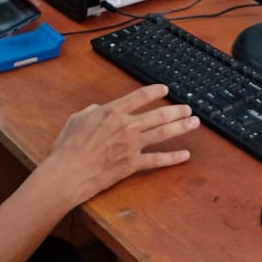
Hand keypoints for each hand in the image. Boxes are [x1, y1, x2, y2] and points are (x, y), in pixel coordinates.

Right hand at [42, 84, 197, 205]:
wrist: (68, 173)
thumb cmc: (68, 146)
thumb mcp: (78, 118)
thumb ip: (93, 111)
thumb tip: (100, 109)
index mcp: (113, 111)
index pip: (140, 96)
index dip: (155, 91)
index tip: (165, 89)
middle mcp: (127, 125)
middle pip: (158, 115)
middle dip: (176, 110)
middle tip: (188, 108)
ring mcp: (132, 145)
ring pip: (163, 133)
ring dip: (181, 127)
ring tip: (194, 122)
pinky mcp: (133, 164)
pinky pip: (157, 160)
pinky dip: (173, 158)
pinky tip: (185, 155)